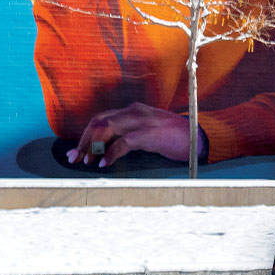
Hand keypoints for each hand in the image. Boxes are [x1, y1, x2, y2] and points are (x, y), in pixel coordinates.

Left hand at [69, 102, 201, 166]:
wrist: (199, 138)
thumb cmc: (173, 138)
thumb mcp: (148, 132)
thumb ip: (129, 135)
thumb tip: (105, 151)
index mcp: (133, 110)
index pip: (101, 118)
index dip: (85, 134)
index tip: (75, 151)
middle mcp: (134, 111)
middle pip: (99, 122)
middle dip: (84, 141)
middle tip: (74, 158)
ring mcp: (143, 121)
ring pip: (107, 128)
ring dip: (93, 146)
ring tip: (87, 162)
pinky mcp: (150, 134)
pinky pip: (124, 142)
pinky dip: (111, 153)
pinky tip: (104, 164)